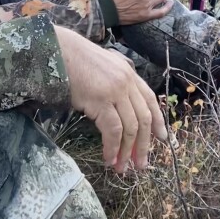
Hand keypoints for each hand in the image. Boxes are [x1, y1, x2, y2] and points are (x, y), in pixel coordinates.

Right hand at [53, 25, 166, 171]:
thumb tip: (119, 106)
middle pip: (143, 118)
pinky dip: (113, 147)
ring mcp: (115, 91)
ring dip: (127, 151)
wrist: (57, 50)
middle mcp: (126, 82)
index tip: (162, 138)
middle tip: (141, 164)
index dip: (158, 121)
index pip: (150, 100)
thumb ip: (115, 81)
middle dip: (144, 144)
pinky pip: (113, 130)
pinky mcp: (101, 100)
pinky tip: (109, 158)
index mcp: (129, 73)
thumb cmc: (74, 60)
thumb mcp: (102, 66)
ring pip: (131, 128)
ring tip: (122, 168)